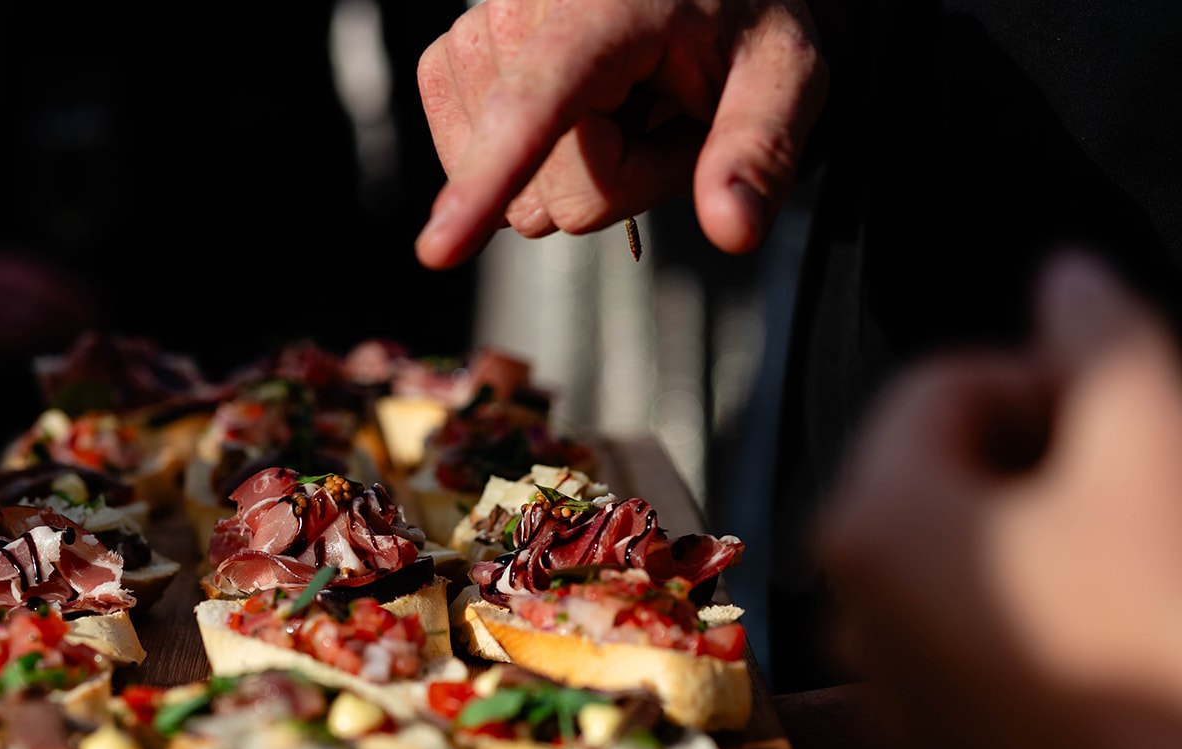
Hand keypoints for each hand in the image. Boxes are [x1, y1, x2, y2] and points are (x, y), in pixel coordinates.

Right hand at [414, 0, 827, 267]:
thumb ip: (758, 152)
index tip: (439, 249)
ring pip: (510, 186)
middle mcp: (527, 2)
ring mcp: (477, 28)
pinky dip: (522, 164)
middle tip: (659, 119)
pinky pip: (469, 163)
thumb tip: (733, 230)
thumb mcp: (785, 78)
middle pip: (550, 185)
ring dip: (568, 174)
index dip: (491, 176)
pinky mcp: (450, 57)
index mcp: (611, 3)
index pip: (539, 100)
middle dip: (614, 181)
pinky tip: (569, 117)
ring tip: (618, 109)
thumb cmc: (738, 28)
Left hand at [821, 255, 1181, 748]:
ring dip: (1038, 539)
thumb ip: (1101, 342)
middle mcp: (851, 608)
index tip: (1120, 409)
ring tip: (1128, 566)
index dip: (1044, 378)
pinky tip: (1109, 636)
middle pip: (938, 473)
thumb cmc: (1167, 641)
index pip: (939, 387)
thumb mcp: (1149, 450)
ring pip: (956, 562)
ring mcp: (887, 690)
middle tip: (1134, 486)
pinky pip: (968, 645)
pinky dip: (1030, 618)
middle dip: (1037, 459)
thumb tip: (1067, 278)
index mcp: (871, 521)